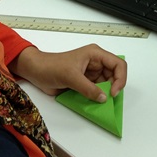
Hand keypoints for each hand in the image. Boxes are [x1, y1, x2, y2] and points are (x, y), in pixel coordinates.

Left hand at [9, 44, 126, 102]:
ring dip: (105, 94)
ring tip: (101, 102)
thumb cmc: (51, 67)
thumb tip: (103, 98)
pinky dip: (98, 97)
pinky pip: (97, 91)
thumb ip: (88, 88)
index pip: (118, 64)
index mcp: (95, 54)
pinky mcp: (86, 83)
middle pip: (115, 75)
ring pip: (107, 85)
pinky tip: (95, 103)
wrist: (37, 72)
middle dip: (114, 87)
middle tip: (108, 99)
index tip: (113, 92)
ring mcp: (91, 73)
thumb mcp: (71, 76)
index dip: (120, 78)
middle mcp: (96, 63)